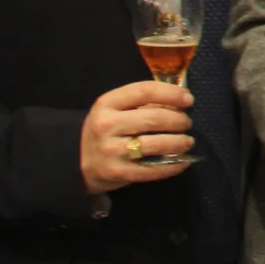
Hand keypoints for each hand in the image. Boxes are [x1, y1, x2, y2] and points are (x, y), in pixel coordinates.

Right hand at [80, 81, 194, 193]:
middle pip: (155, 118)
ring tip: (187, 141)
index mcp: (106, 103)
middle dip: (179, 120)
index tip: (189, 99)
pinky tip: (183, 162)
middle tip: (187, 123)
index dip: (172, 93)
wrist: (75, 160)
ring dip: (179, 142)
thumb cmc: (104, 129)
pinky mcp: (117, 172)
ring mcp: (111, 150)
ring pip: (156, 144)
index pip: (146, 91)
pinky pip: (152, 169)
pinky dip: (173, 165)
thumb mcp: (113, 108)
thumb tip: (180, 100)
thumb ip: (140, 102)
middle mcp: (107, 125)